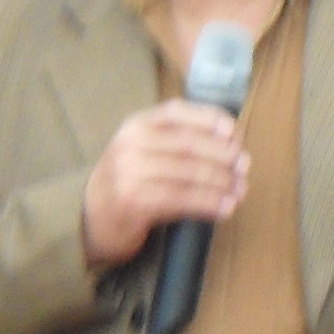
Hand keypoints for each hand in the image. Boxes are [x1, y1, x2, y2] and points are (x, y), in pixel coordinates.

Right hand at [80, 101, 249, 271]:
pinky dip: (209, 204)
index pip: (178, 112)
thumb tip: (231, 142)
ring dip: (222, 183)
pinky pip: (182, 199)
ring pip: (190, 173)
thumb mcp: (143, 151)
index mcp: (136, 125)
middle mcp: (131, 144)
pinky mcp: (134, 202)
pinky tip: (225, 209)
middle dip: (224, 156)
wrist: (89, 220)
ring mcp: (130, 172)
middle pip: (190, 144)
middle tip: (244, 168)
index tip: (235, 134)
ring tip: (240, 191)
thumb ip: (177, 141)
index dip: (211, 120)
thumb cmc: (128, 184)